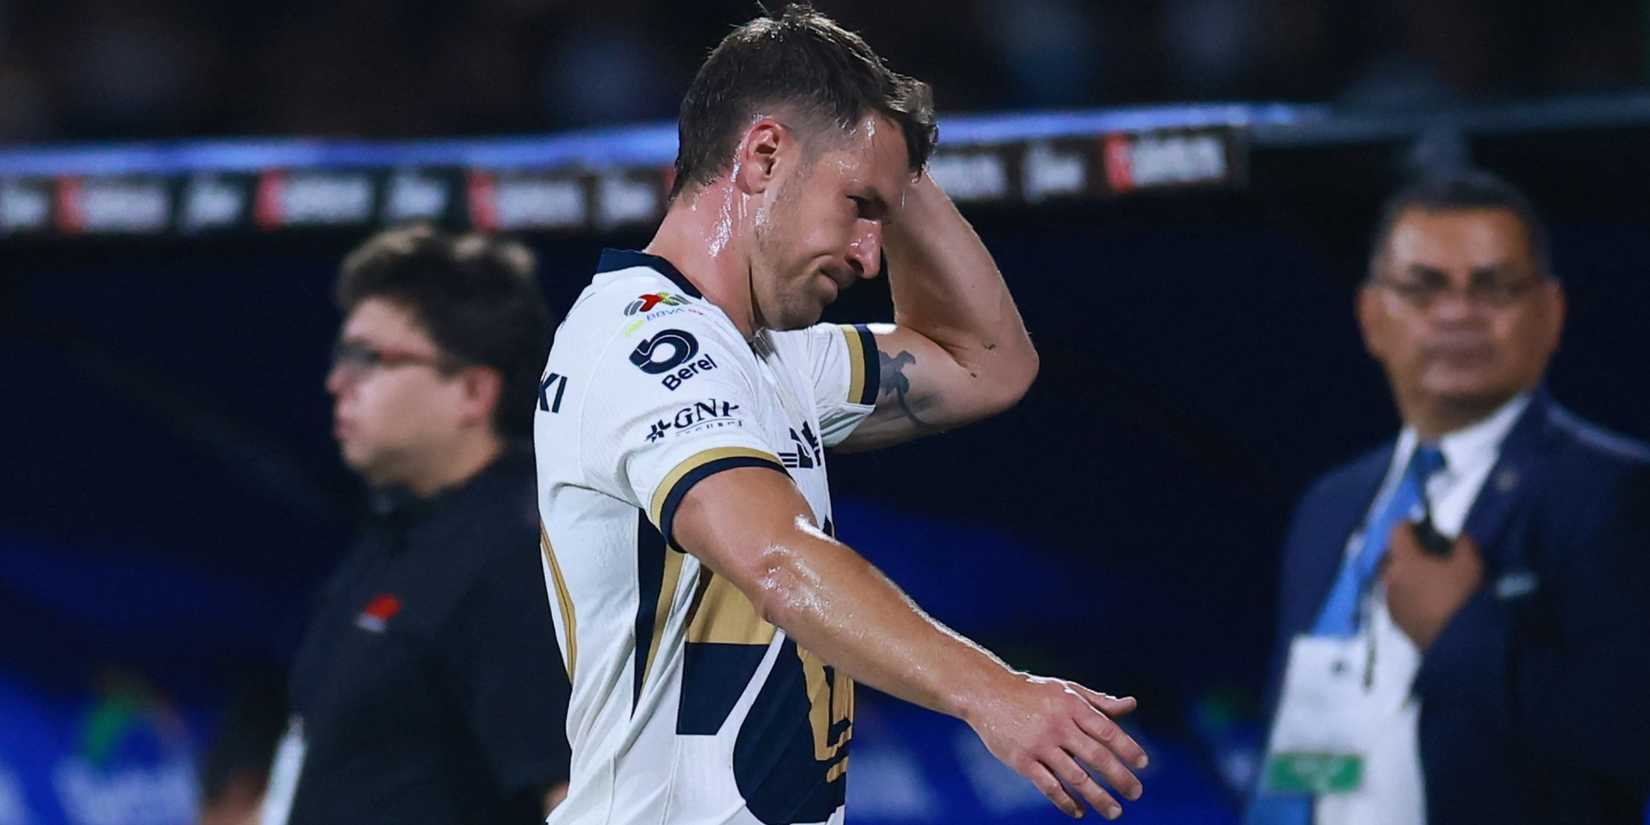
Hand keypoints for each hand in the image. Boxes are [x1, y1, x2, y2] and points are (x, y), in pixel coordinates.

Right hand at [965, 674, 1146, 819]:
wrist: (988, 694)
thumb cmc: (1033, 692)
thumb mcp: (1067, 690)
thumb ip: (1099, 702)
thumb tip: (1131, 705)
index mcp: (1072, 706)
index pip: (1106, 730)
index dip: (1127, 748)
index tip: (1143, 763)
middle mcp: (1058, 725)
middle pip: (1096, 756)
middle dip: (1120, 777)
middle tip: (1136, 793)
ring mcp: (1039, 744)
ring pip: (1075, 777)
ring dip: (1098, 797)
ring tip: (1114, 811)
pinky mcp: (1022, 761)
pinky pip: (1049, 786)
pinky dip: (1065, 801)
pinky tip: (1078, 811)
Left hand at [1381, 523, 1483, 649]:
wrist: (1456, 644)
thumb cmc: (1461, 597)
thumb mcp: (1470, 563)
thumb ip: (1462, 543)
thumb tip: (1456, 536)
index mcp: (1403, 560)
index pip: (1397, 530)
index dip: (1411, 525)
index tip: (1425, 529)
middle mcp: (1388, 578)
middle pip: (1391, 555)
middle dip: (1406, 551)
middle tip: (1428, 555)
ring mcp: (1389, 601)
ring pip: (1392, 578)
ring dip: (1405, 574)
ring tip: (1428, 580)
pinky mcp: (1394, 621)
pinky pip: (1396, 598)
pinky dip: (1407, 593)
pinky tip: (1425, 600)